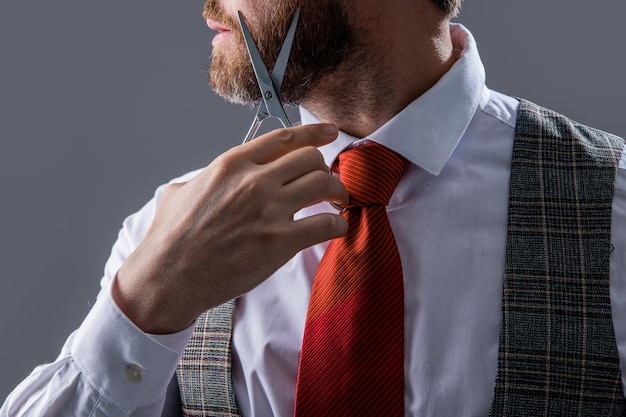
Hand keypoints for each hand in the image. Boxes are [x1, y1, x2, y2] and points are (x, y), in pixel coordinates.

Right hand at [113, 123, 348, 333]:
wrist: (168, 277)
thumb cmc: (171, 238)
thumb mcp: (182, 190)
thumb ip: (208, 176)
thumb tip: (217, 175)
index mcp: (232, 165)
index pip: (284, 137)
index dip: (313, 132)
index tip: (328, 133)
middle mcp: (254, 181)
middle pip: (310, 158)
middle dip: (325, 167)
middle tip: (326, 180)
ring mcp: (269, 211)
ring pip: (323, 184)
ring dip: (337, 191)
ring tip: (337, 201)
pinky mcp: (280, 242)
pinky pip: (325, 224)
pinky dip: (337, 225)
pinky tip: (335, 228)